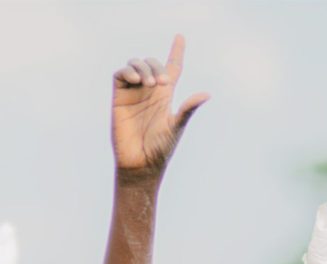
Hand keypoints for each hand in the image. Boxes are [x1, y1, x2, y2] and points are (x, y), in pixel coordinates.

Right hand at [111, 35, 208, 176]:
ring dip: (144, 68)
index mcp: (165, 96)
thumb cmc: (159, 149)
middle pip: (153, 63)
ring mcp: (133, 93)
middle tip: (164, 83)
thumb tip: (207, 94)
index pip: (172, 67)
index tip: (180, 37)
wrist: (140, 163)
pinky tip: (137, 80)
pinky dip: (128, 71)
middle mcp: (149, 92)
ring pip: (136, 64)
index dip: (176, 51)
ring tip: (150, 84)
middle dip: (158, 66)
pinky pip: (120, 74)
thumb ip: (188, 109)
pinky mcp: (119, 98)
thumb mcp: (176, 126)